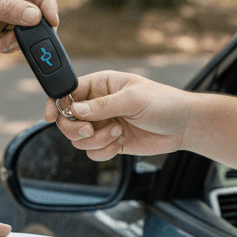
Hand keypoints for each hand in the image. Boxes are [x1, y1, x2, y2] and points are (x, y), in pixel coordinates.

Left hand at [0, 0, 58, 51]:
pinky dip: (8, 44)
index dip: (47, 2)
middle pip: (37, 8)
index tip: (51, 21)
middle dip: (31, 27)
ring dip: (17, 39)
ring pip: (28, 26)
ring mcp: (7, 7)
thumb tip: (36, 17)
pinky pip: (16, 37)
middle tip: (22, 39)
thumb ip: (7, 9)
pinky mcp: (1, 24)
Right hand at [44, 71, 193, 161]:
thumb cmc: (164, 103)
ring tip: (118, 134)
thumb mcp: (133, 99)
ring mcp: (103, 124)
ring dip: (96, 141)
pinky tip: (121, 143)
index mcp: (101, 84)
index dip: (56, 103)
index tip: (52, 116)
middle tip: (93, 130)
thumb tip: (75, 110)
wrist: (184, 126)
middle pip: (67, 119)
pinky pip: (93, 152)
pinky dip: (104, 152)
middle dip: (77, 129)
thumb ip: (103, 105)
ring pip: (79, 139)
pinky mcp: (111, 142)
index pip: (68, 91)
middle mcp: (98, 104)